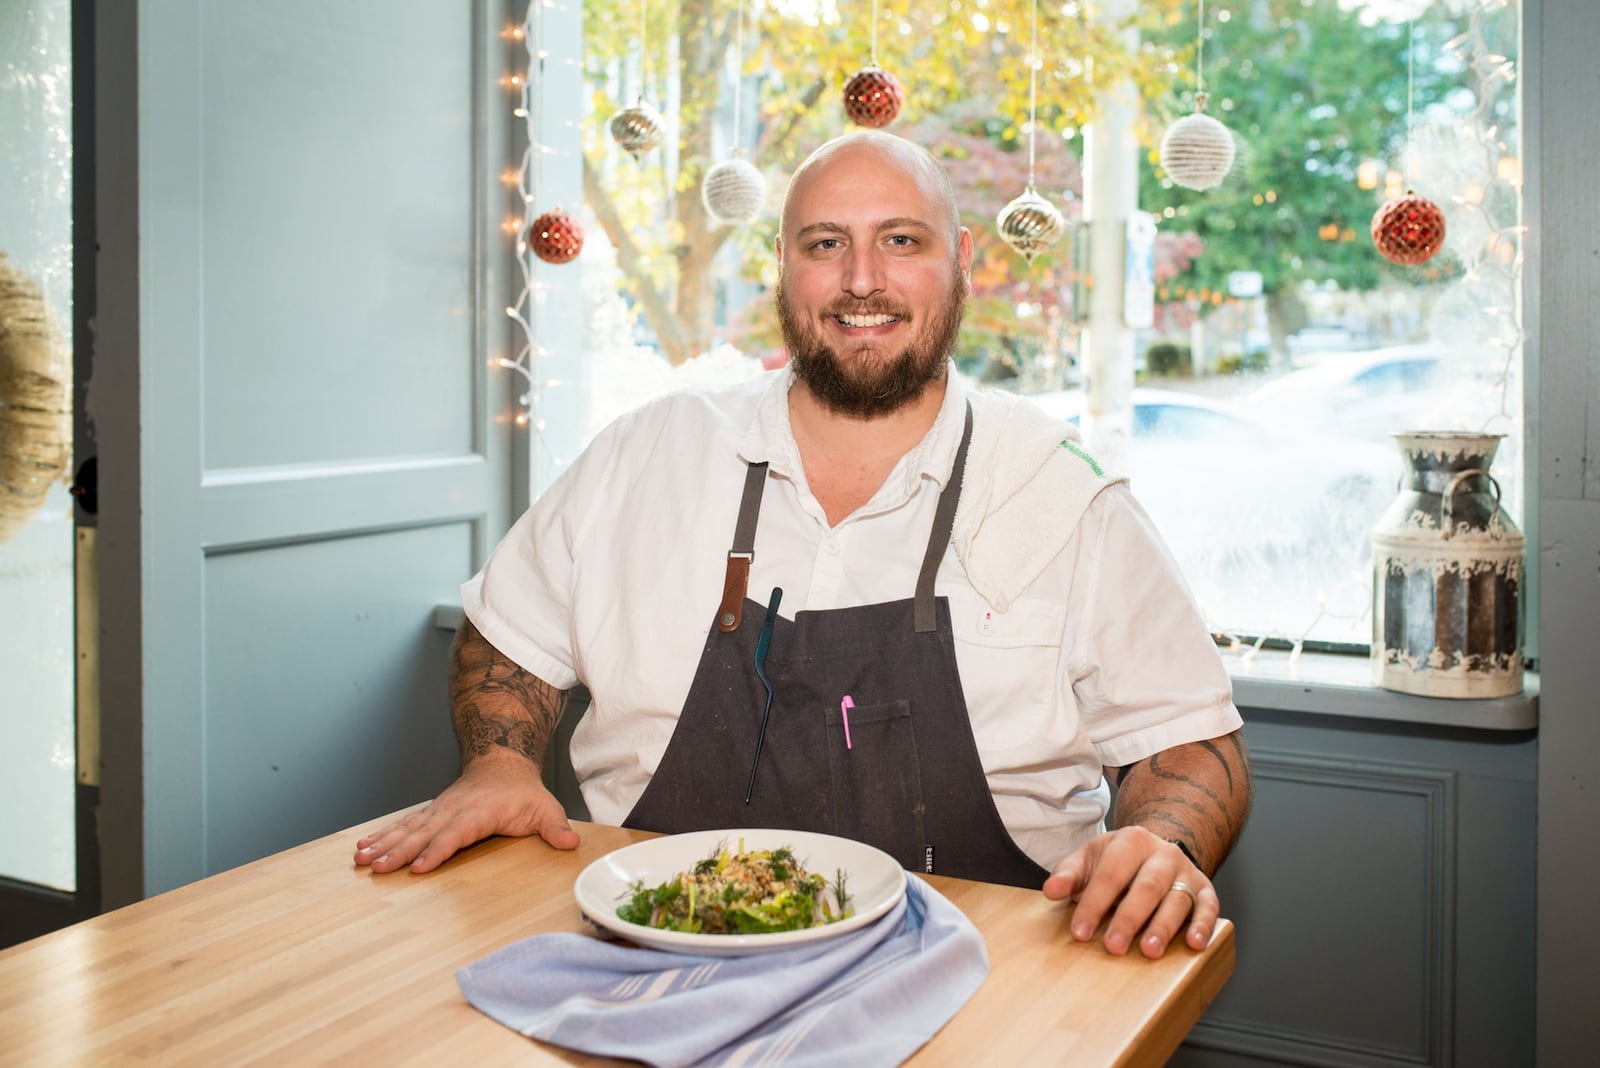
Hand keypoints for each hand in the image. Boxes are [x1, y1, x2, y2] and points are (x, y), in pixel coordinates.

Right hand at [352, 753, 579, 873]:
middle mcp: (454, 810)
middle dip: (399, 851)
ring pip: (408, 828)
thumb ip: (555, 827)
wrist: (502, 760)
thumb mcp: (545, 806)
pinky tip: (364, 848)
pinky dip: (383, 836)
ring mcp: (439, 810)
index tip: (418, 867)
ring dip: (384, 844)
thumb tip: (570, 843)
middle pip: (424, 833)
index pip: (456, 834)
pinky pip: (404, 825)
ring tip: (361, 859)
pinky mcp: (431, 813)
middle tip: (377, 868)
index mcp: (480, 812)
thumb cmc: (522, 790)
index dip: (437, 851)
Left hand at [1041, 826, 1218, 957]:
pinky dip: (1204, 925)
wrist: (1155, 849)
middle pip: (1146, 887)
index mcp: (1132, 841)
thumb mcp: (1090, 858)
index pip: (1110, 874)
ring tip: (1149, 950)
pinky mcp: (1205, 889)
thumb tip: (1051, 891)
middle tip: (1113, 947)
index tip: (1080, 932)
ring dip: (1163, 926)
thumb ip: (1069, 874)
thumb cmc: (1117, 861)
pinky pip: (1209, 907)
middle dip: (1128, 918)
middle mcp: (1163, 854)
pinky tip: (1194, 944)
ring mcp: (1186, 872)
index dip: (1094, 903)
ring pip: (1178, 900)